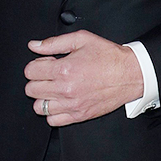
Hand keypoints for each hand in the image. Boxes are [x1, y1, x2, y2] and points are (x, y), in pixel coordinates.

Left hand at [25, 31, 144, 123]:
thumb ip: (54, 43)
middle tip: (50, 75)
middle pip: (31, 89)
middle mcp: (65, 89)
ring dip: (43, 97)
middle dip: (37, 80)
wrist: (130, 74)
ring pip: (39, 107)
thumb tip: (34, 45)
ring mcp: (72, 104)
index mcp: (64, 69)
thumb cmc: (109, 57)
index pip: (30, 71)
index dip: (36, 65)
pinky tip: (61, 102)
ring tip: (54, 89)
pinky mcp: (79, 116)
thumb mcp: (81, 40)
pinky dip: (52, 113)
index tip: (45, 64)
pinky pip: (53, 120)